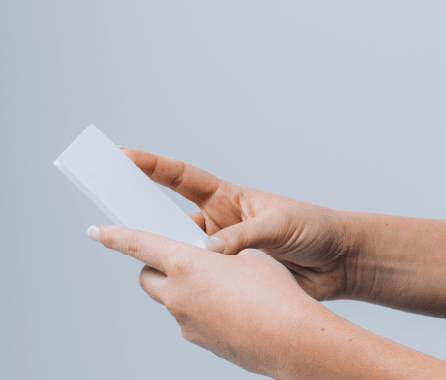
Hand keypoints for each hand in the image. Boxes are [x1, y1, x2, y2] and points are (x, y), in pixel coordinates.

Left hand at [89, 223, 321, 375]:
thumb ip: (222, 251)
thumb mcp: (251, 254)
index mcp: (186, 264)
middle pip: (148, 277)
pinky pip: (191, 319)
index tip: (97, 231)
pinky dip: (203, 309)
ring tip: (225, 286)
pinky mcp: (198, 340)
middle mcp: (177, 294)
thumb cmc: (274, 292)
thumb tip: (211, 258)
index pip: (139, 245)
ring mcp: (185, 322)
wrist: (289, 340)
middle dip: (155, 266)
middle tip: (180, 258)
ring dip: (185, 289)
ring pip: (172, 299)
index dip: (116, 236)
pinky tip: (235, 308)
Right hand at [121, 148, 364, 301]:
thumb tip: (208, 252)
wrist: (338, 262)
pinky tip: (179, 291)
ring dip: (162, 256)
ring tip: (138, 255)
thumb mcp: (279, 225)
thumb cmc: (314, 230)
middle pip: (167, 216)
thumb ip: (244, 237)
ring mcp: (220, 252)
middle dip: (137, 211)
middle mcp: (217, 224)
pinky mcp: (229, 279)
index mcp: (228, 198)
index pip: (181, 177)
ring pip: (177, 254)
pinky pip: (198, 282)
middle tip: (107, 209)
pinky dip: (187, 286)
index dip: (150, 165)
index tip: (120, 154)